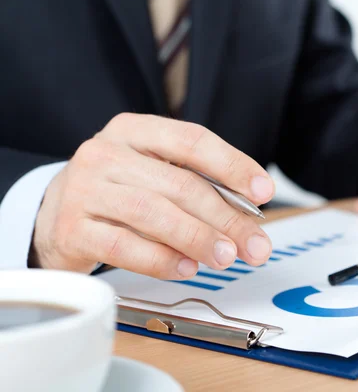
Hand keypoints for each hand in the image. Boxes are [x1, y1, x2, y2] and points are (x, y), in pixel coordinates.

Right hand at [31, 113, 274, 278]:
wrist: (52, 214)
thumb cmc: (116, 192)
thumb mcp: (152, 174)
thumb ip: (197, 187)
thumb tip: (248, 219)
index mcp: (133, 131)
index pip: (192, 140)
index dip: (233, 165)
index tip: (263, 192)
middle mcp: (105, 153)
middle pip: (179, 183)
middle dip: (226, 217)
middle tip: (255, 245)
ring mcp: (84, 190)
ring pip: (153, 213)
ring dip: (198, 238)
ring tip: (226, 257)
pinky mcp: (71, 228)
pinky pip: (124, 246)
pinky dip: (161, 260)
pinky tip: (186, 268)